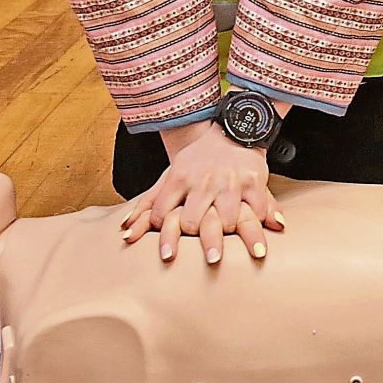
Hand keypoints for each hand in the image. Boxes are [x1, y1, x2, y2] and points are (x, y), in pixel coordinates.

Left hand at [118, 120, 284, 263]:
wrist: (234, 131)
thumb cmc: (199, 159)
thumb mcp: (171, 174)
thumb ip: (148, 203)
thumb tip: (125, 231)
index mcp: (179, 178)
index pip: (162, 216)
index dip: (164, 234)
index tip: (170, 247)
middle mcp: (203, 181)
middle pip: (191, 224)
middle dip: (194, 238)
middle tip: (199, 251)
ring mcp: (230, 183)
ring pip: (226, 222)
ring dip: (226, 235)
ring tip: (226, 241)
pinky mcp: (254, 182)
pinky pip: (256, 212)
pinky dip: (256, 225)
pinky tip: (253, 231)